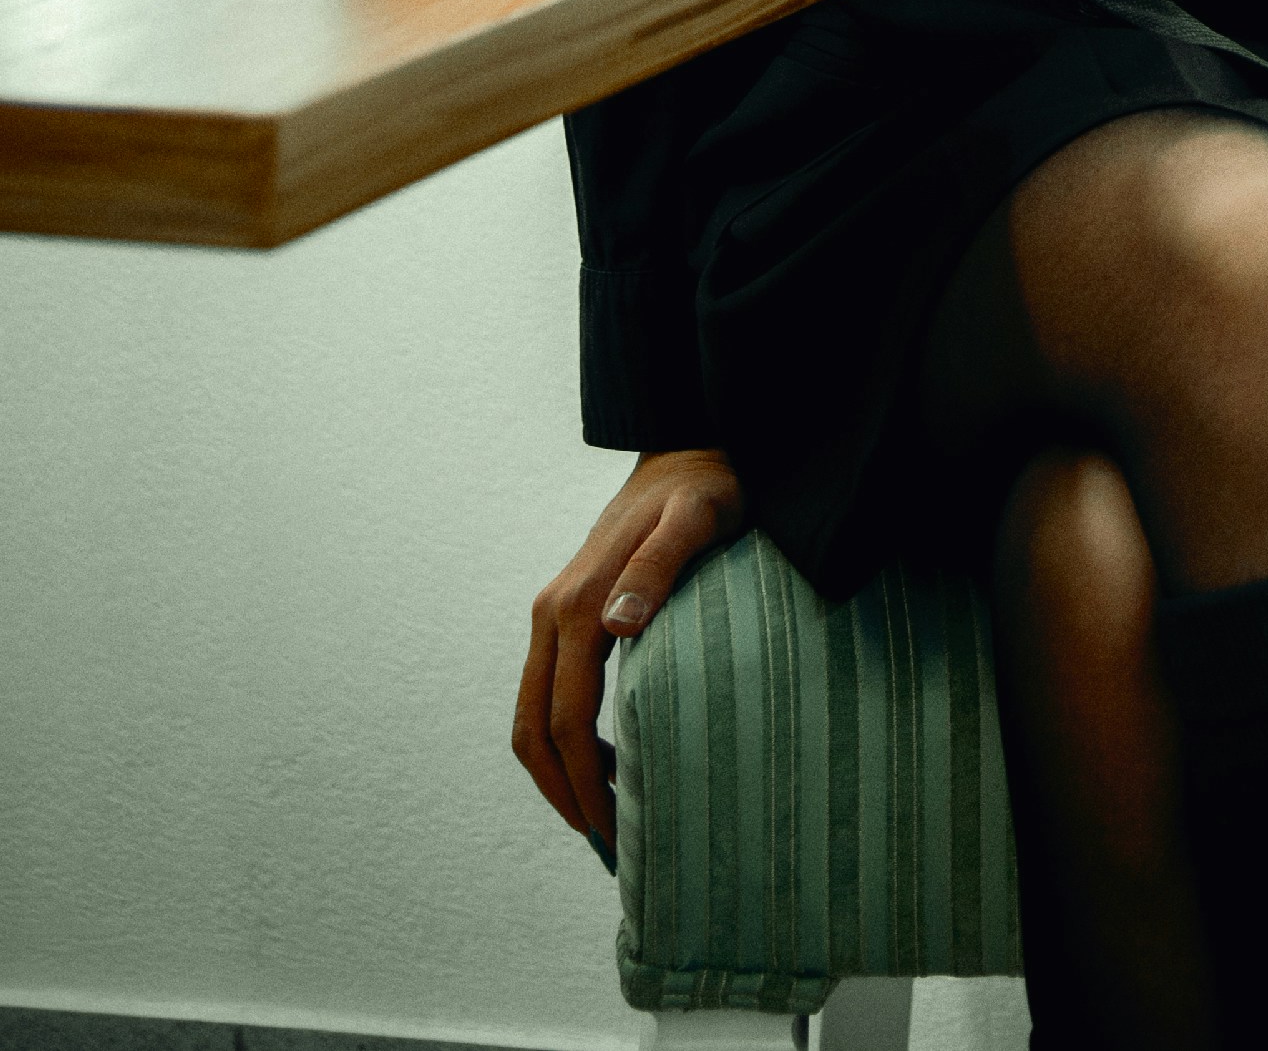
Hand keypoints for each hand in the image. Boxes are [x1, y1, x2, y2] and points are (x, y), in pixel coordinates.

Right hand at [514, 447, 748, 843]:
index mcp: (577, 602)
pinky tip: (608, 758)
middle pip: (533, 725)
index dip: (581, 781)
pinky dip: (562, 737)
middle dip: (560, 791)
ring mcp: (555, 612)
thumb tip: (618, 624)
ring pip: (532, 712)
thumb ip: (659, 567)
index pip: (565, 716)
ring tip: (606, 813)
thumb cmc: (707, 489)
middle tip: (605, 843)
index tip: (610, 830)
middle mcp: (554, 610)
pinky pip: (549, 691)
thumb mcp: (697, 520)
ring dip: (557, 770)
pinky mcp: (568, 614)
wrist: (691, 451)